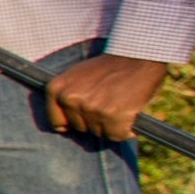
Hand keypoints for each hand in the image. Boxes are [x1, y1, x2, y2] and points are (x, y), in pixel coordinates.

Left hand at [46, 53, 168, 142]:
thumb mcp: (77, 76)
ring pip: (100, 133)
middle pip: (81, 128)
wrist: (138, 57)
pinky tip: (129, 114)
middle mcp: (70, 99)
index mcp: (56, 88)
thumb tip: (62, 125)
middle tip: (109, 102)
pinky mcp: (112, 116)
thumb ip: (68, 96)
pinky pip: (117, 135)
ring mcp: (90, 108)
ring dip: (112, 125)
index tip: (86, 116)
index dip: (75, 121)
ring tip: (120, 104)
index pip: (57, 123)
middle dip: (95, 121)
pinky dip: (126, 130)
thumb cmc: (108, 68)